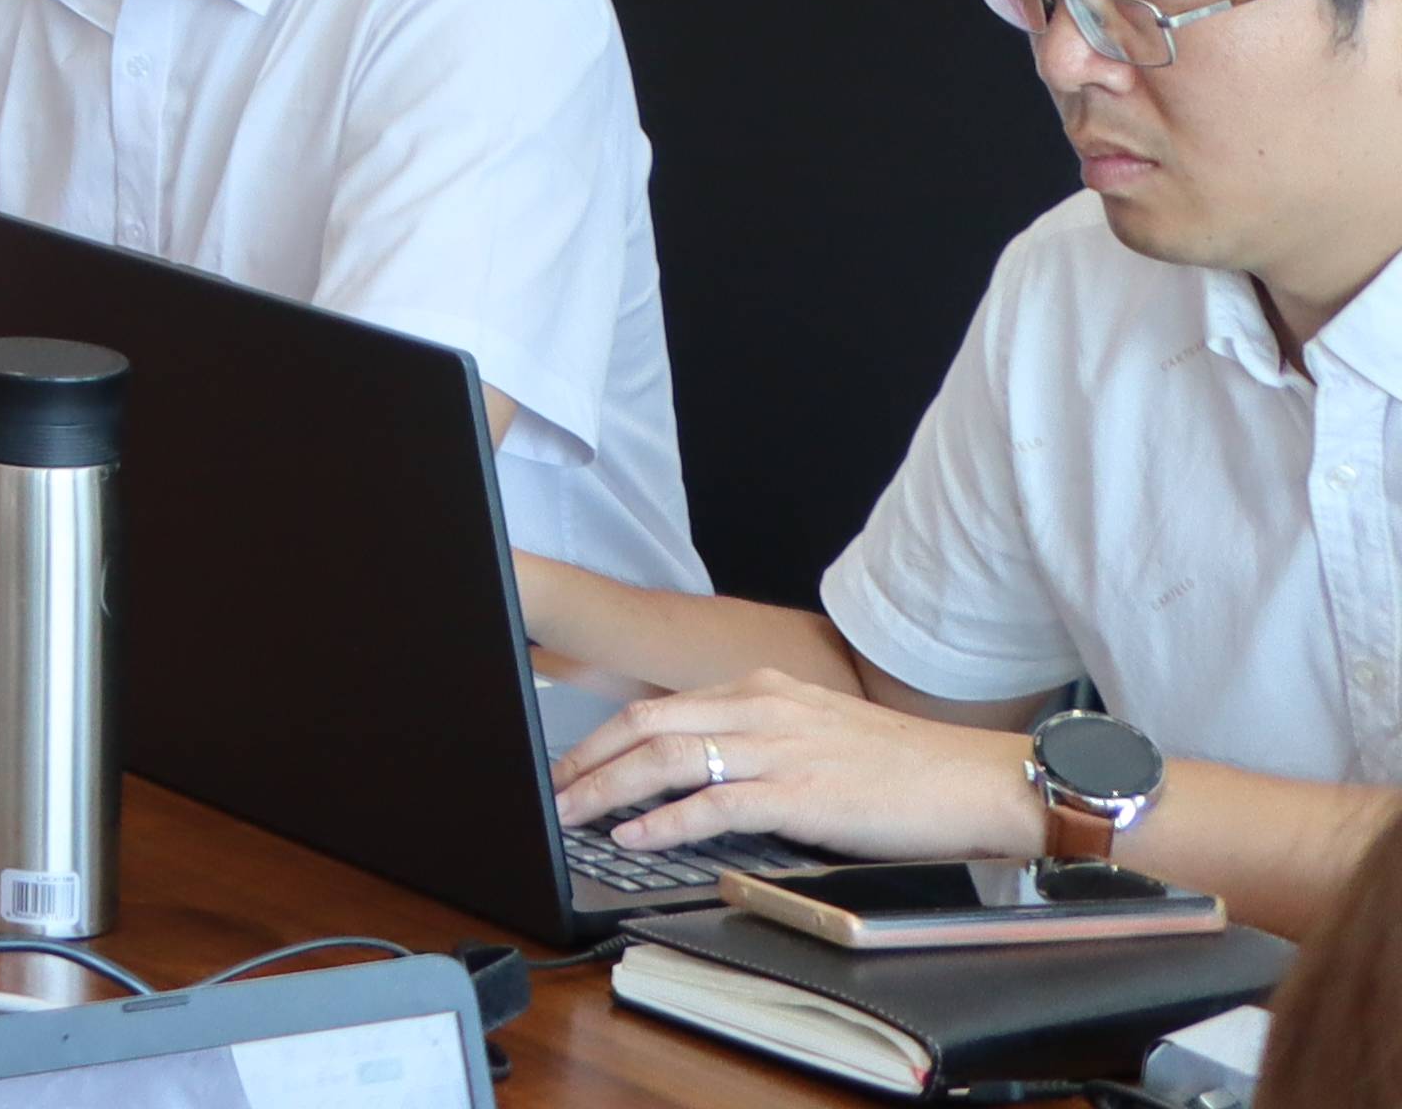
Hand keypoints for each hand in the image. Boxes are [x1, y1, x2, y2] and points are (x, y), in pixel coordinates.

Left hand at [558, 675, 1035, 861]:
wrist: (975, 779)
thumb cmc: (904, 766)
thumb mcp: (816, 732)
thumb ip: (759, 739)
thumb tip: (704, 770)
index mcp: (761, 690)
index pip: (660, 706)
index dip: (604, 735)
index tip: (570, 762)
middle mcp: (762, 708)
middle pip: (646, 724)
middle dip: (587, 759)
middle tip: (550, 789)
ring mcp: (779, 749)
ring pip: (667, 759)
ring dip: (608, 788)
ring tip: (571, 812)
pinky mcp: (802, 793)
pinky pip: (715, 804)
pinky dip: (666, 821)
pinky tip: (636, 836)